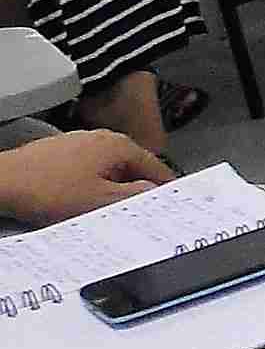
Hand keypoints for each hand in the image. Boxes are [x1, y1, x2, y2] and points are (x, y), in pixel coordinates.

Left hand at [0, 128, 172, 223]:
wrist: (2, 182)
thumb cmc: (44, 188)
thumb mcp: (100, 201)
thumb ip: (134, 196)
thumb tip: (151, 193)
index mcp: (118, 145)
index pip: (156, 166)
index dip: (163, 187)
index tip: (165, 201)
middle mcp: (100, 138)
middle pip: (131, 167)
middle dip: (133, 188)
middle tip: (128, 210)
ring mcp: (78, 142)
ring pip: (107, 169)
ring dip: (108, 187)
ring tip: (95, 207)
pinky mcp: (60, 152)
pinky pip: (86, 169)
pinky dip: (87, 183)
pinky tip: (75, 200)